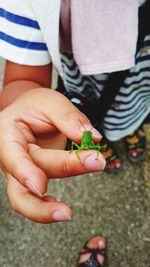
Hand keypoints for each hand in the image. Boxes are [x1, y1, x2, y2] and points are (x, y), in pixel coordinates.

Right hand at [0, 89, 105, 222]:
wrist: (31, 112)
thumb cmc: (36, 106)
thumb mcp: (51, 101)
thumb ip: (69, 117)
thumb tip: (92, 137)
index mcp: (7, 134)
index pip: (13, 156)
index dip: (25, 172)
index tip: (41, 186)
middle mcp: (10, 156)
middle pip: (23, 180)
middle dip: (53, 183)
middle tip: (86, 180)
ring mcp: (20, 170)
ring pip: (23, 198)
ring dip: (44, 210)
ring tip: (67, 213)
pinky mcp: (33, 178)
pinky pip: (35, 198)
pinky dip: (46, 207)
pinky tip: (61, 210)